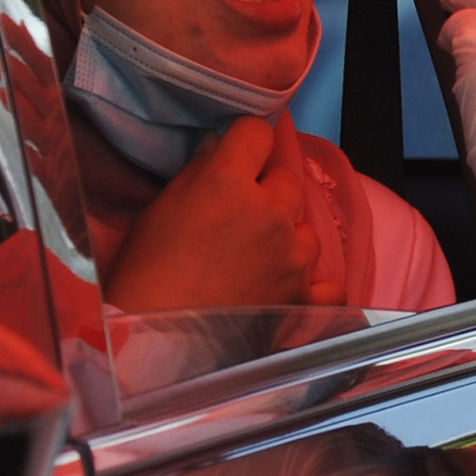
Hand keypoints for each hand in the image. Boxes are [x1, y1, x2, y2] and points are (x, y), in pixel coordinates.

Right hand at [110, 114, 346, 312]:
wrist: (156, 342)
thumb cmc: (145, 274)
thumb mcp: (159, 211)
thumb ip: (197, 173)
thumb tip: (220, 148)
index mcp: (228, 182)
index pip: (257, 133)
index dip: (246, 143)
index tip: (237, 157)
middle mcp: (271, 211)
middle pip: (286, 178)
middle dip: (266, 189)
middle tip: (239, 214)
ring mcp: (293, 255)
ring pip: (307, 226)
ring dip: (288, 234)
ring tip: (259, 257)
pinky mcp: (304, 295)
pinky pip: (330, 279)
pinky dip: (315, 280)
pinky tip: (296, 282)